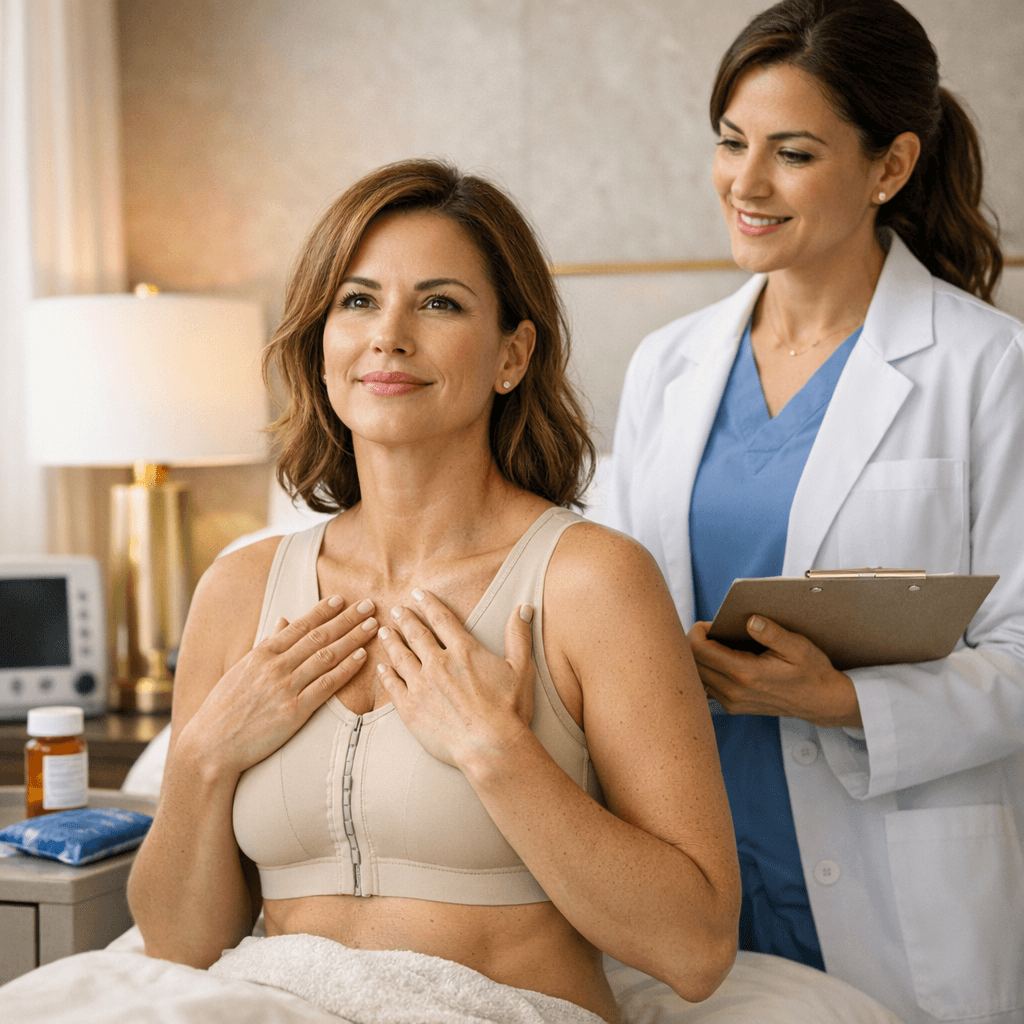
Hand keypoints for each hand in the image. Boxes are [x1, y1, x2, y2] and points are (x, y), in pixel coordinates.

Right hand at [180, 596, 378, 774]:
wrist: (211, 746)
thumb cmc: (224, 709)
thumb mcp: (241, 670)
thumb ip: (265, 644)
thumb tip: (283, 620)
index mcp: (261, 654)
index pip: (299, 626)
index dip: (322, 611)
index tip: (341, 599)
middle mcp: (275, 666)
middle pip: (318, 636)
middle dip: (346, 618)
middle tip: (368, 604)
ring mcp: (285, 688)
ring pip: (326, 656)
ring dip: (353, 638)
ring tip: (372, 625)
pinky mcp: (294, 711)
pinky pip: (326, 685)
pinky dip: (346, 668)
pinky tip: (362, 656)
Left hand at [375, 588, 534, 769]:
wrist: (490, 747)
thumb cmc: (509, 710)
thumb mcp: (521, 669)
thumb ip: (518, 636)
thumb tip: (524, 608)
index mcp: (464, 651)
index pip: (441, 620)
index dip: (428, 604)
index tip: (418, 595)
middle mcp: (438, 664)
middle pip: (416, 634)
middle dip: (406, 619)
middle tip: (397, 610)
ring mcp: (421, 686)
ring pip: (400, 657)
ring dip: (391, 642)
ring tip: (384, 632)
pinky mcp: (410, 709)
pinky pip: (392, 686)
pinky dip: (385, 674)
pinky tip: (381, 668)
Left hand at [688, 616, 861, 727]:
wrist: (822, 702)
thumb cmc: (811, 672)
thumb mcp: (797, 647)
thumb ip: (771, 633)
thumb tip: (750, 620)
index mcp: (745, 673)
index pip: (699, 651)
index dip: (696, 632)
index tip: (707, 624)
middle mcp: (733, 691)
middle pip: (693, 664)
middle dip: (695, 643)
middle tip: (709, 630)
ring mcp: (732, 702)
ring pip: (698, 677)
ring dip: (700, 659)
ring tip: (714, 643)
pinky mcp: (734, 707)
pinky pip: (708, 687)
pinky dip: (708, 671)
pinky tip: (721, 660)